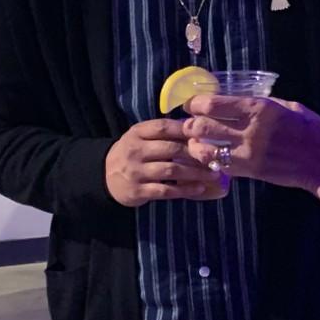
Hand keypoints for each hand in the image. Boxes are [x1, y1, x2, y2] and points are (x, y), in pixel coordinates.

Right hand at [105, 119, 227, 207]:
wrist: (104, 176)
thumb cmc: (131, 153)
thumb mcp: (140, 137)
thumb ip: (161, 133)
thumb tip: (195, 127)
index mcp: (137, 133)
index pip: (163, 127)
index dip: (185, 129)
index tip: (205, 133)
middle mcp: (135, 151)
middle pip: (171, 149)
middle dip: (196, 153)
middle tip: (215, 156)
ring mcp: (136, 172)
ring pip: (171, 170)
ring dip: (195, 172)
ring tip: (213, 173)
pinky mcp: (138, 191)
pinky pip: (166, 191)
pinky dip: (184, 190)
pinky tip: (199, 189)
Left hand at [181, 95, 319, 191]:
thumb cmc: (312, 130)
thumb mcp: (289, 106)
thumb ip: (264, 104)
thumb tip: (241, 99)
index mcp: (259, 109)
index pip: (212, 104)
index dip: (195, 103)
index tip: (192, 103)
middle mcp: (249, 131)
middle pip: (202, 127)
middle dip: (190, 124)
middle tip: (189, 122)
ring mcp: (248, 154)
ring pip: (206, 150)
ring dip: (196, 144)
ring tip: (195, 141)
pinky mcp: (250, 172)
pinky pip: (220, 166)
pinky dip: (210, 161)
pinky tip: (210, 156)